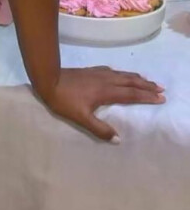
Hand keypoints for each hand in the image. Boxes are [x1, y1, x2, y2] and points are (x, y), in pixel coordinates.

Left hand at [37, 66, 165, 142]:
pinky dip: (122, 73)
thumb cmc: (64, 100)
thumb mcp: (81, 118)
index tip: (160, 97)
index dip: (146, 96)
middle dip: (146, 85)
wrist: (48, 80)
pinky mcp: (90, 70)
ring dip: (136, 77)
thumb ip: (100, 129)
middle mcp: (105, 80)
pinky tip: (119, 74)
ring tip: (146, 80)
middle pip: (130, 82)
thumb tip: (118, 139)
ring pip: (122, 74)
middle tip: (160, 87)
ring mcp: (97, 73)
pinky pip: (112, 71)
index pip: (131, 94)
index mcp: (106, 92)